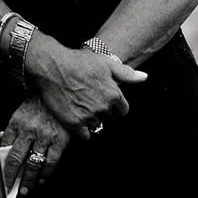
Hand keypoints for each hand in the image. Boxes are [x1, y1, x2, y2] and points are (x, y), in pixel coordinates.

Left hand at [0, 96, 72, 196]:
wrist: (63, 93)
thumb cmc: (41, 104)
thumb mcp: (22, 112)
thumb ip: (13, 130)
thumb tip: (3, 147)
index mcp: (18, 122)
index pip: (3, 146)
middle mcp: (30, 130)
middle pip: (16, 158)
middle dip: (10, 176)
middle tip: (8, 188)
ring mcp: (46, 137)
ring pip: (34, 163)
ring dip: (28, 180)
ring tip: (24, 190)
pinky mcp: (60, 141)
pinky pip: (51, 162)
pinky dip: (45, 173)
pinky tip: (41, 179)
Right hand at [27, 40, 146, 139]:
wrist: (53, 66)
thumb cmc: (79, 62)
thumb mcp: (106, 63)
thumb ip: (127, 73)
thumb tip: (144, 77)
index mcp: (113, 94)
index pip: (122, 110)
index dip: (115, 105)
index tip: (105, 98)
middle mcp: (103, 108)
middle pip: (107, 116)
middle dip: (101, 108)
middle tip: (89, 96)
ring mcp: (88, 116)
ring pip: (95, 124)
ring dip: (90, 118)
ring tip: (79, 103)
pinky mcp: (73, 123)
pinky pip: (84, 136)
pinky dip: (81, 130)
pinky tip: (76, 118)